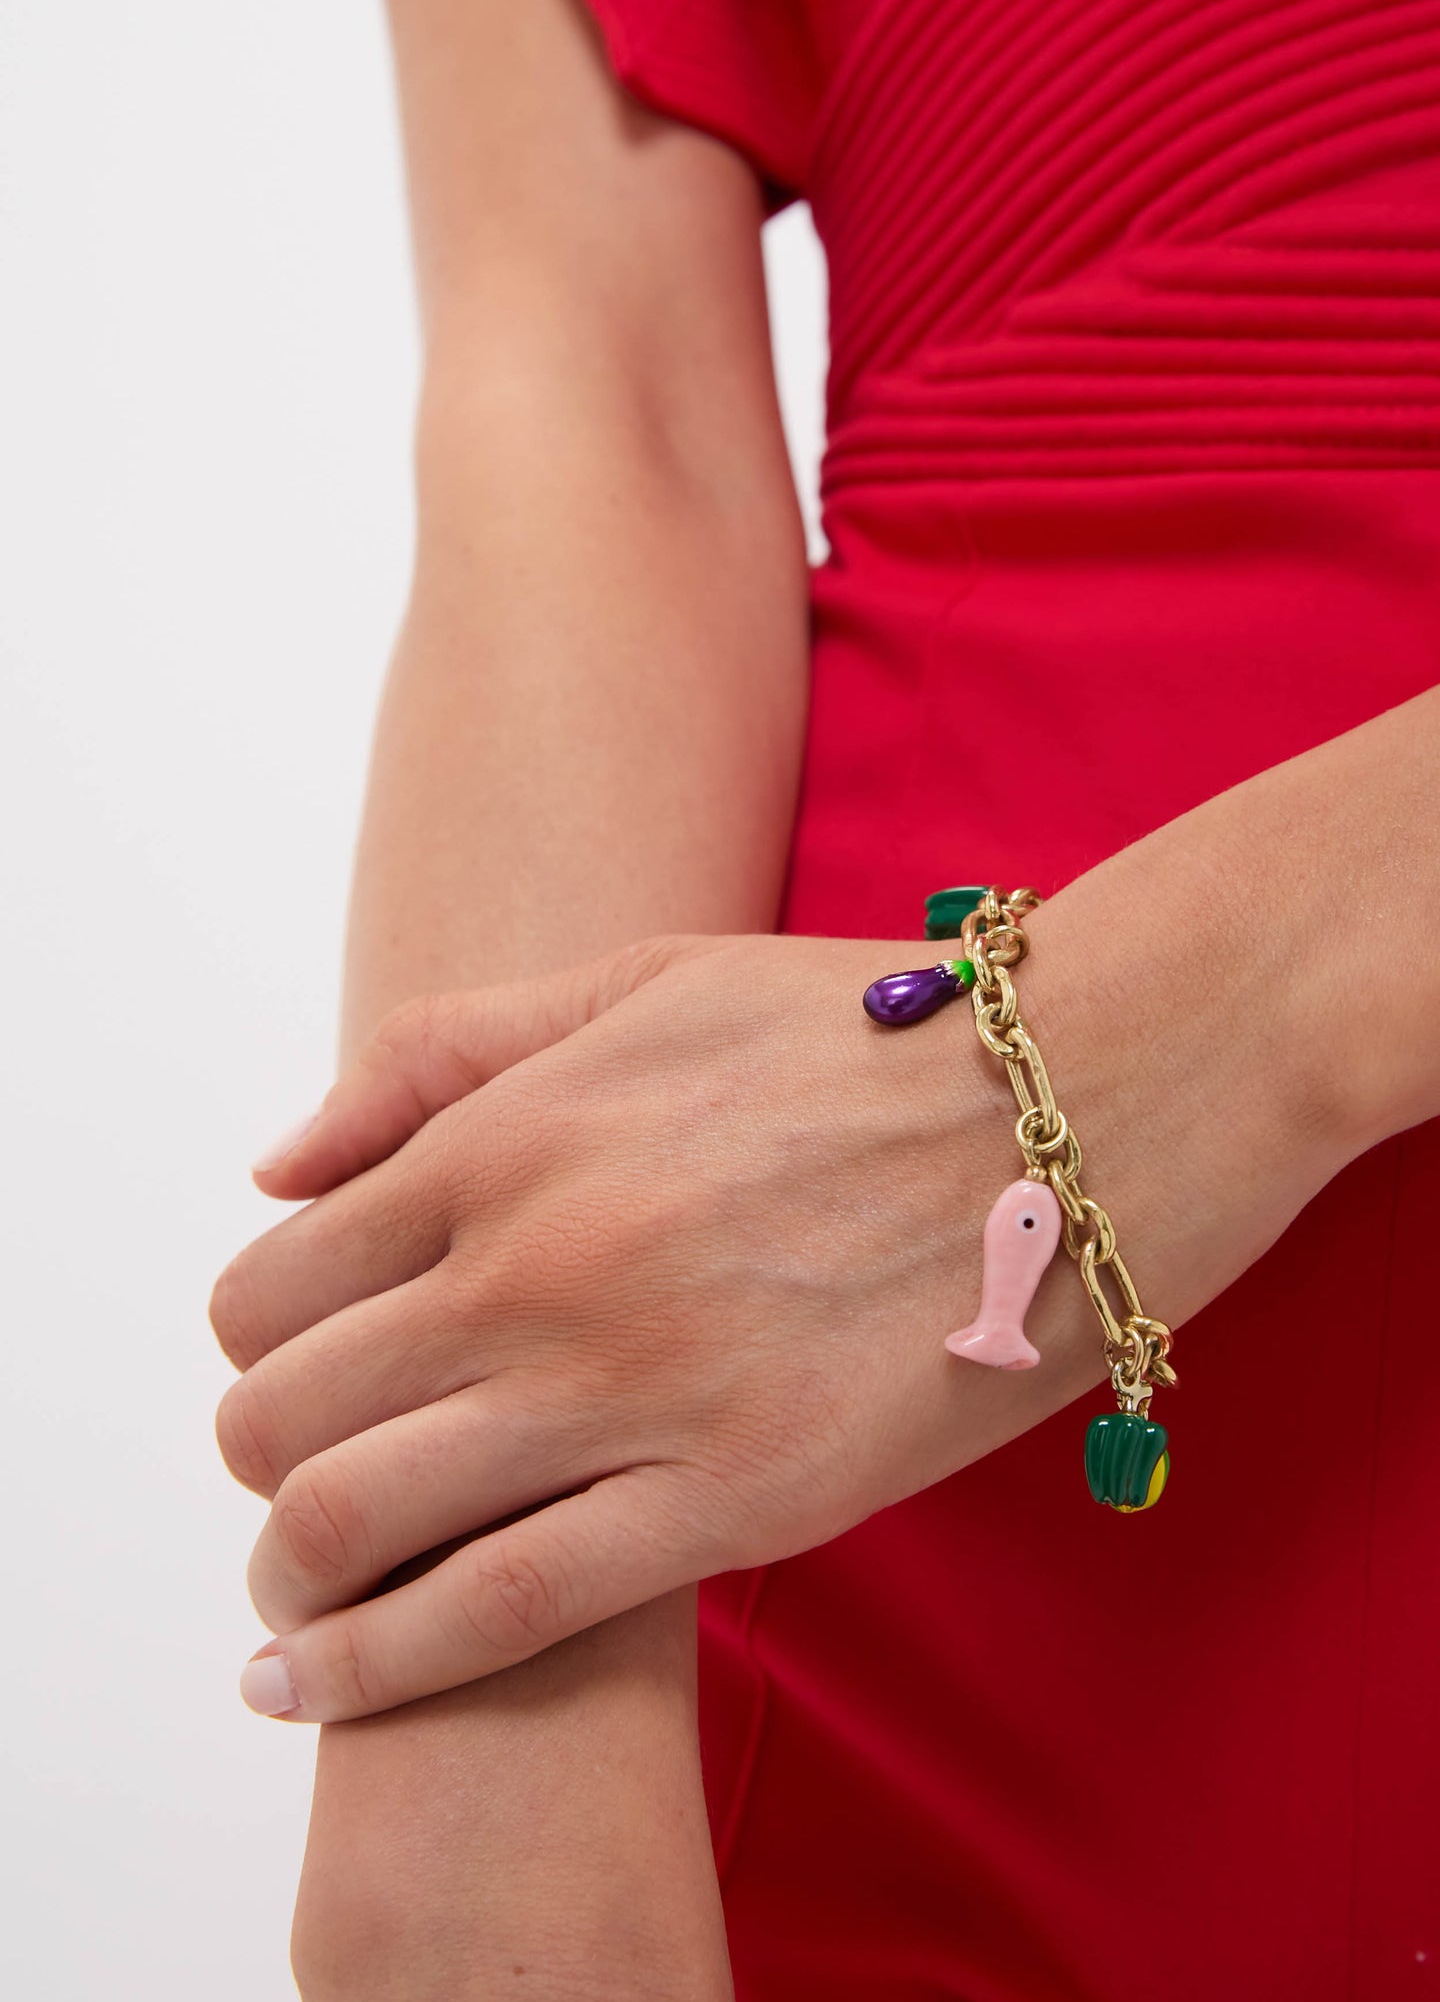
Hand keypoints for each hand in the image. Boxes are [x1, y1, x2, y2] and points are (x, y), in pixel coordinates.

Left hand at [213, 894, 1351, 1722]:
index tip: (309, 1374)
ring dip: (295, 1572)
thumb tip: (274, 1168)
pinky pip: (500, 1609)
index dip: (260, 1350)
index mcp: (510, 1136)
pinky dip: (375, 1664)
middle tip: (317, 1479)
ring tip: (309, 1594)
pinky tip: (316, 1683)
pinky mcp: (736, 1498)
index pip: (270, 1286)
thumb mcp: (644, 982)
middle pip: (284, 1411)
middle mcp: (537, 1262)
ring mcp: (632, 1385)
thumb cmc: (870, 1035)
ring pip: (355, 1518)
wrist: (1091, 1103)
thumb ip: (440, 1058)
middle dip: (267, 1461)